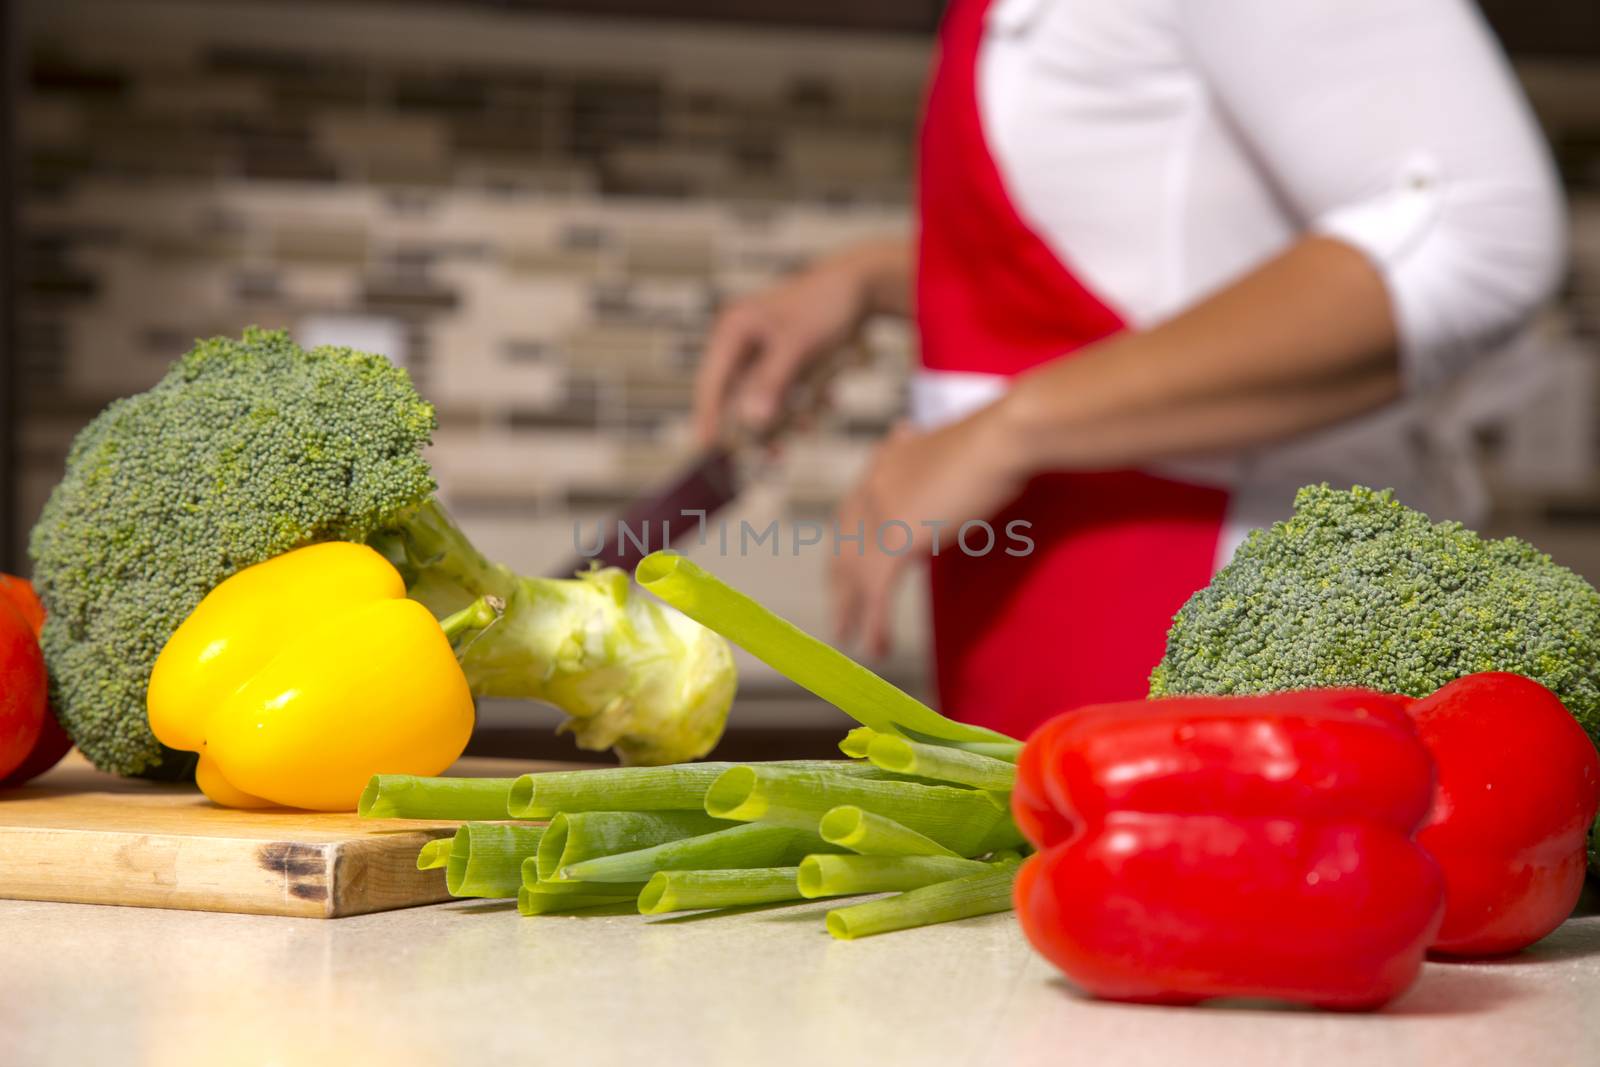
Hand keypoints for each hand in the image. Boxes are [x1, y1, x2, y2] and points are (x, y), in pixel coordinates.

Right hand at [693, 239, 907, 445]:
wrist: (861, 283)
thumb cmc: (826, 306)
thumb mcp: (797, 346)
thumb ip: (772, 383)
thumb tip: (750, 422)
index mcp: (733, 330)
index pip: (710, 383)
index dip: (709, 419)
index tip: (712, 451)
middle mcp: (741, 339)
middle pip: (736, 395)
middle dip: (757, 424)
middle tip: (772, 454)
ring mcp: (761, 348)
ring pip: (763, 396)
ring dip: (786, 414)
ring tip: (808, 427)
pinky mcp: (782, 355)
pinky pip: (783, 388)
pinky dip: (801, 400)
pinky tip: (826, 402)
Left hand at [831, 404, 1028, 657]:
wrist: (1004, 438)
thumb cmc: (996, 441)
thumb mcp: (954, 458)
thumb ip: (933, 475)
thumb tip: (928, 490)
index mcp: (884, 464)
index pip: (852, 511)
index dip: (846, 544)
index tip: (842, 568)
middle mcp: (873, 486)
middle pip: (844, 545)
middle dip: (840, 583)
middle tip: (838, 614)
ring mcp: (882, 512)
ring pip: (856, 573)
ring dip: (851, 611)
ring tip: (847, 640)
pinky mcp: (900, 538)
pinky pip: (879, 590)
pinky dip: (876, 622)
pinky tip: (877, 646)